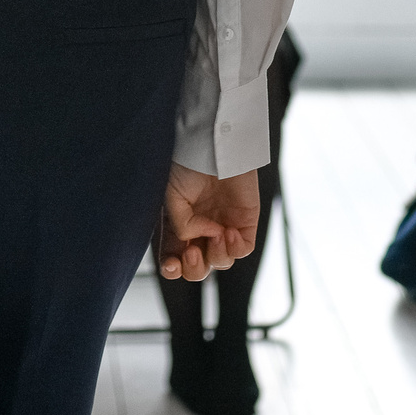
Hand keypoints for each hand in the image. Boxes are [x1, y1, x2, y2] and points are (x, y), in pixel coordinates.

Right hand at [158, 163, 259, 280]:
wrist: (214, 145)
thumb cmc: (188, 163)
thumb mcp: (171, 195)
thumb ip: (181, 226)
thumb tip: (200, 239)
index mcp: (178, 226)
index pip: (174, 259)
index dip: (172, 268)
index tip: (171, 264)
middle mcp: (200, 231)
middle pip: (198, 269)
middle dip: (194, 269)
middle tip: (192, 253)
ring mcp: (223, 227)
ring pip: (220, 262)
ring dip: (216, 256)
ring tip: (215, 233)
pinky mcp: (244, 222)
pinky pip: (242, 249)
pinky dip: (234, 247)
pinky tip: (228, 231)